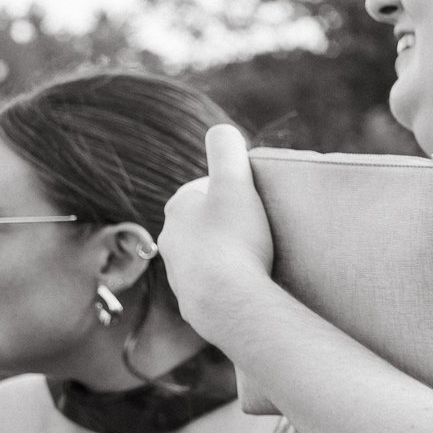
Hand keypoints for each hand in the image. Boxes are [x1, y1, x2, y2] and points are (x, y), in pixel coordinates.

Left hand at [156, 125, 273, 334]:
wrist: (228, 302)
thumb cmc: (234, 240)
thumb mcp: (235, 183)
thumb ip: (227, 150)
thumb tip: (222, 130)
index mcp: (178, 208)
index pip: (204, 188)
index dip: (232, 190)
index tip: (255, 200)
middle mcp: (171, 240)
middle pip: (204, 224)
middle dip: (228, 224)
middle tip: (261, 231)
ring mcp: (180, 274)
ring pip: (206, 256)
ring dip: (227, 256)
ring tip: (258, 260)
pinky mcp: (193, 303)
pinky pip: (213, 286)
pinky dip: (229, 284)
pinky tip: (248, 286)